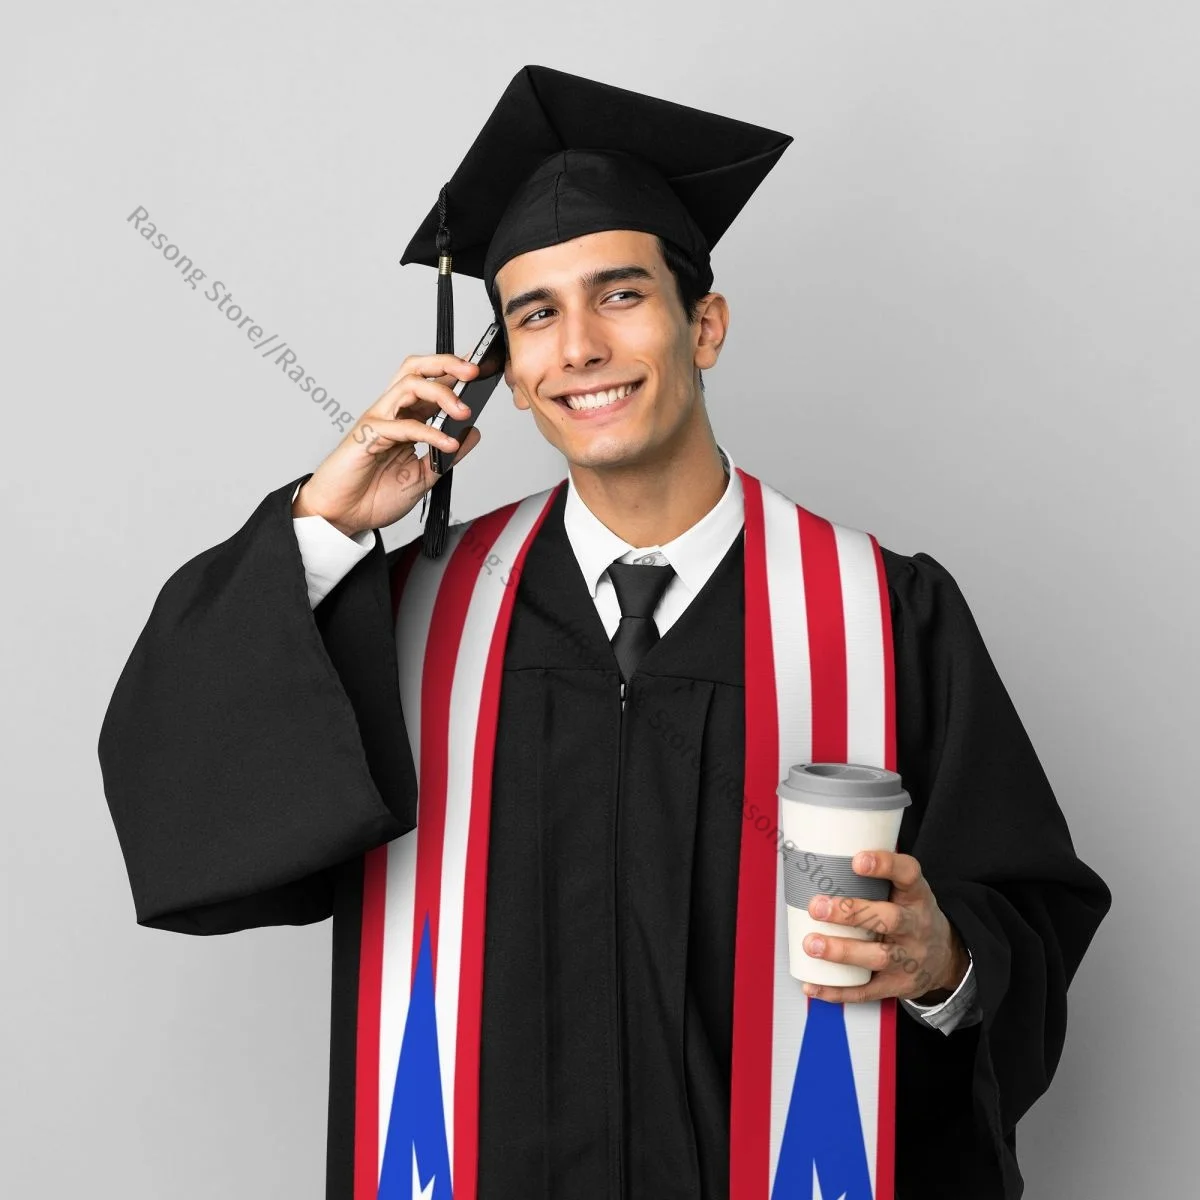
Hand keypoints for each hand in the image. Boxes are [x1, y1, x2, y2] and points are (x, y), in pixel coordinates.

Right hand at [292, 353, 483, 536]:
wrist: (343, 517)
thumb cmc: (374, 495)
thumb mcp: (425, 475)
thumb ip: (447, 454)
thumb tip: (473, 432)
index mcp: (405, 417)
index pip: (430, 383)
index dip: (454, 372)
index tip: (482, 368)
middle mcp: (391, 412)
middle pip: (416, 369)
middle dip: (446, 363)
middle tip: (474, 370)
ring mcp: (378, 420)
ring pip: (409, 385)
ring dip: (441, 393)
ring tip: (464, 411)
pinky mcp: (367, 435)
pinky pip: (402, 426)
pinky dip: (429, 433)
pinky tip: (448, 444)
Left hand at [798, 850, 969, 1004]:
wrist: (945, 957)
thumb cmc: (911, 914)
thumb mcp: (906, 890)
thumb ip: (877, 876)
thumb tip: (824, 854)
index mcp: (917, 896)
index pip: (908, 874)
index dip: (885, 865)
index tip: (857, 860)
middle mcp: (915, 926)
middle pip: (888, 919)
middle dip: (850, 912)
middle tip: (817, 907)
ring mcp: (908, 959)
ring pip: (877, 957)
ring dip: (841, 951)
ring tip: (812, 944)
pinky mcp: (898, 985)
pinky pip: (867, 991)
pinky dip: (837, 991)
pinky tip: (812, 985)